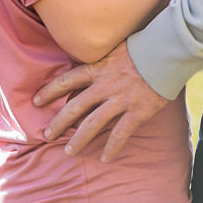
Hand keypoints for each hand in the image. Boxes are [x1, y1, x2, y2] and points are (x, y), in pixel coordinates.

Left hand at [32, 42, 167, 161]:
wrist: (166, 51)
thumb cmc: (143, 45)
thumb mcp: (116, 45)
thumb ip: (103, 56)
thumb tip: (91, 56)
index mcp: (99, 68)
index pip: (67, 80)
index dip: (50, 92)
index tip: (36, 102)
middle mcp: (105, 85)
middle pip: (75, 106)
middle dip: (59, 122)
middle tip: (47, 135)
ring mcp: (120, 99)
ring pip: (93, 124)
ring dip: (79, 139)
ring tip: (69, 151)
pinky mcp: (137, 111)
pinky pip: (120, 134)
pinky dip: (111, 147)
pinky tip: (105, 158)